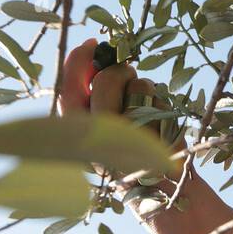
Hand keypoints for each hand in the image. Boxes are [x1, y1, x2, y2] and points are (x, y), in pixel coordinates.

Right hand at [58, 38, 184, 172]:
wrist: (162, 190)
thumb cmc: (128, 150)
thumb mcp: (101, 124)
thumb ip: (91, 93)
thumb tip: (95, 52)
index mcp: (78, 142)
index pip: (69, 94)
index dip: (78, 64)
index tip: (91, 43)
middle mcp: (100, 145)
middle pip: (108, 80)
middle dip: (120, 71)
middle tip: (127, 75)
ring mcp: (133, 143)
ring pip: (140, 85)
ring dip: (144, 88)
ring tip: (145, 111)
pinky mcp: (162, 142)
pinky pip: (162, 99)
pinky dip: (162, 102)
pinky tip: (160, 124)